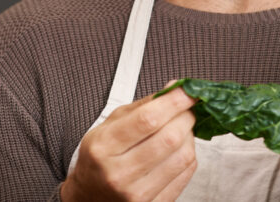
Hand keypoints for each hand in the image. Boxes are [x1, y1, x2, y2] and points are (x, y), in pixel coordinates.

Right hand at [62, 84, 197, 200]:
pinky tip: (178, 149)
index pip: (148, 120)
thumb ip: (142, 106)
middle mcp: (119, 173)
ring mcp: (138, 194)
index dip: (174, 102)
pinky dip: (188, 156)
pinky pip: (186, 175)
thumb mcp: (108, 126)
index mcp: (104, 147)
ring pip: (183, 157)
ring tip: (181, 129)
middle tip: (186, 109)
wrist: (89, 197)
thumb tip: (174, 90)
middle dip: (186, 117)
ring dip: (189, 136)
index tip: (188, 91)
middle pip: (169, 138)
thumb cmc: (100, 158)